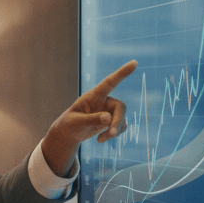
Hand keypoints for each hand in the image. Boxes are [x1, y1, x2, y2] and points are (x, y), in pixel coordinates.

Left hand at [41, 60, 137, 175]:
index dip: (122, 73)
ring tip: (101, 139)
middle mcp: (104, 101)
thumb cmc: (69, 124)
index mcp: (93, 95)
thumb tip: (108, 118)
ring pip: (122, 118)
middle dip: (117, 121)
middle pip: (120, 107)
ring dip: (115, 130)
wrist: (69, 133)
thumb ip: (91, 119)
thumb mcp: (76, 122)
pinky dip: (113, 134)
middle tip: (111, 133)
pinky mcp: (111, 120)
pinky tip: (100, 139)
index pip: (110, 82)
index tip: (135, 63)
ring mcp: (109, 110)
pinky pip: (120, 126)